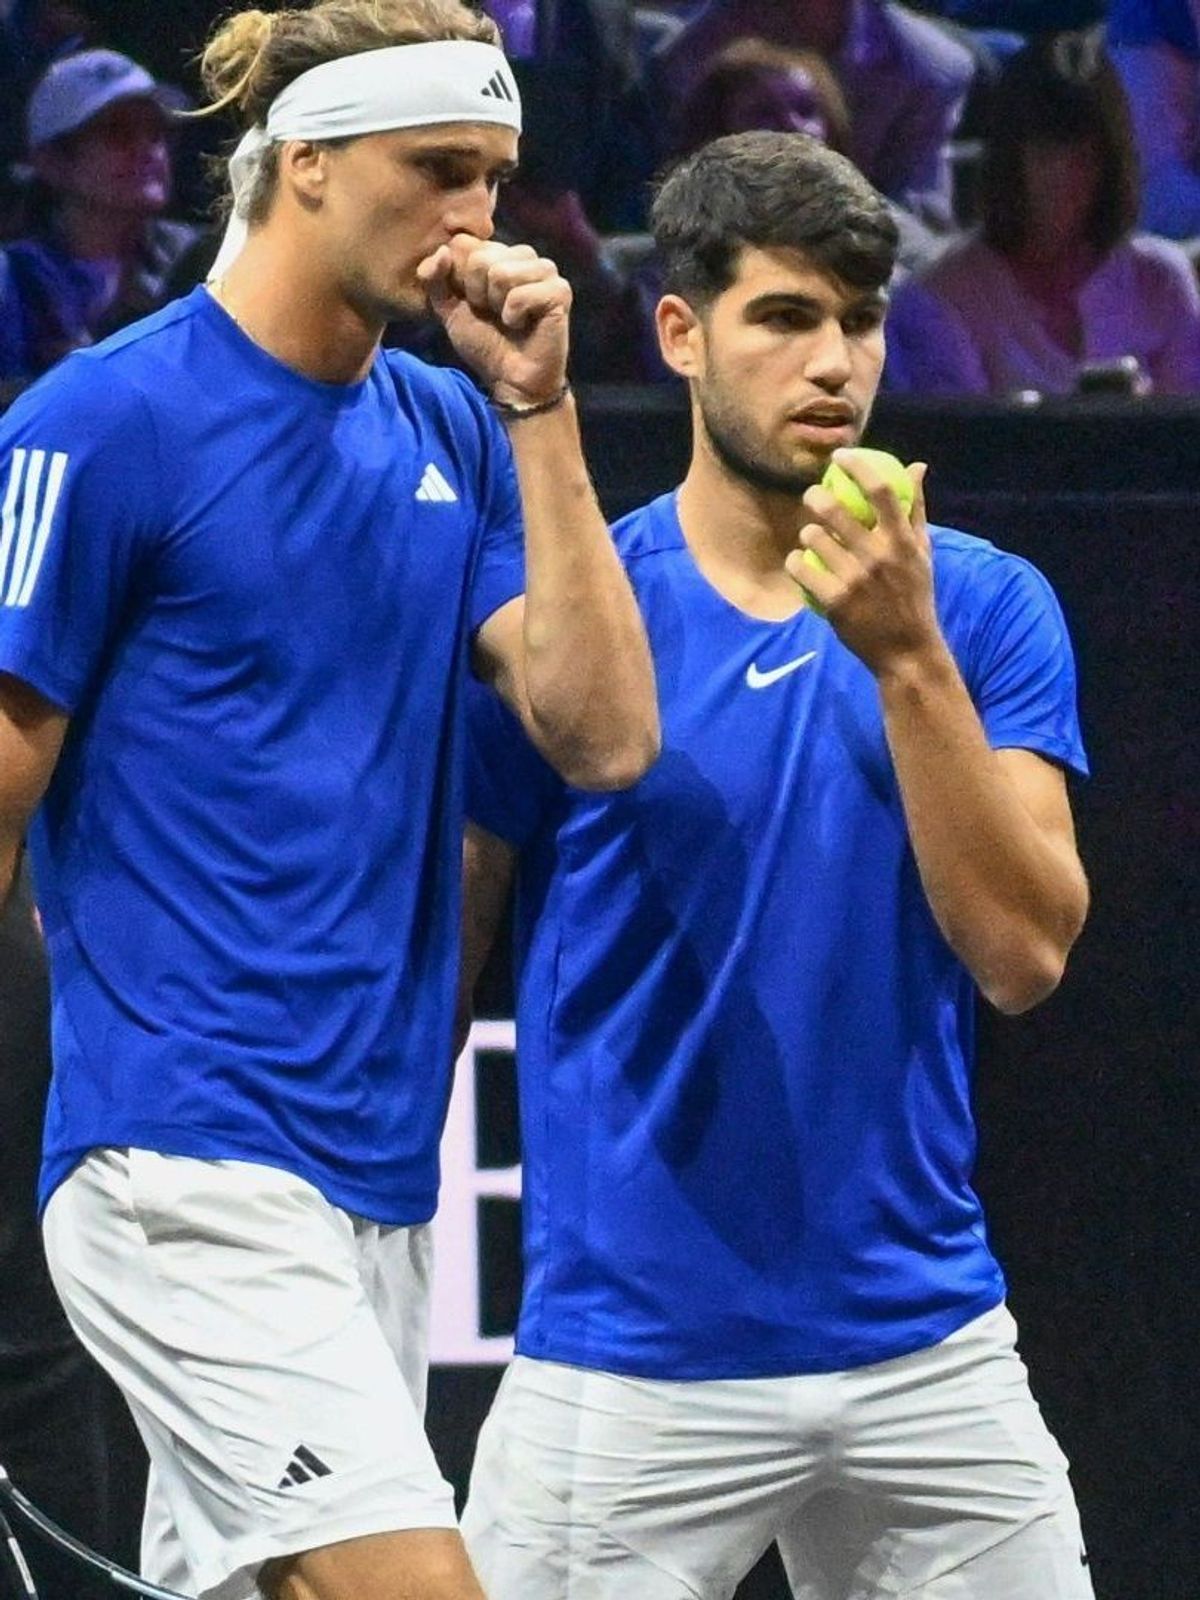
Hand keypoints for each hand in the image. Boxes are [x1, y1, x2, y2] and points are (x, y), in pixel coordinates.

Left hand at [417, 233, 570, 405]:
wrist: (511, 379)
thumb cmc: (484, 343)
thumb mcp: (448, 309)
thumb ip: (433, 278)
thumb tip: (441, 251)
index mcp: (497, 253)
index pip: (462, 244)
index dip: (459, 280)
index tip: (473, 303)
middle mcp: (522, 255)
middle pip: (480, 257)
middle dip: (478, 294)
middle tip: (493, 314)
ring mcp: (544, 270)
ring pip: (501, 273)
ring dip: (497, 305)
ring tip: (509, 319)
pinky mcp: (560, 291)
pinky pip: (521, 294)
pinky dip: (515, 316)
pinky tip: (524, 325)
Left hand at [784, 455, 940, 677]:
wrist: (907, 652)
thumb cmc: (915, 598)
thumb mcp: (922, 553)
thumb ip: (916, 509)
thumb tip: (917, 467)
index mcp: (902, 541)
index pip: (880, 489)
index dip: (857, 465)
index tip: (840, 456)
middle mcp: (878, 556)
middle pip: (835, 509)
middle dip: (815, 497)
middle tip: (812, 497)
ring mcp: (855, 579)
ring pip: (813, 537)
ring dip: (807, 533)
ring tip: (813, 539)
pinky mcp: (835, 602)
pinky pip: (801, 569)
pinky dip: (796, 563)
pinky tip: (800, 564)